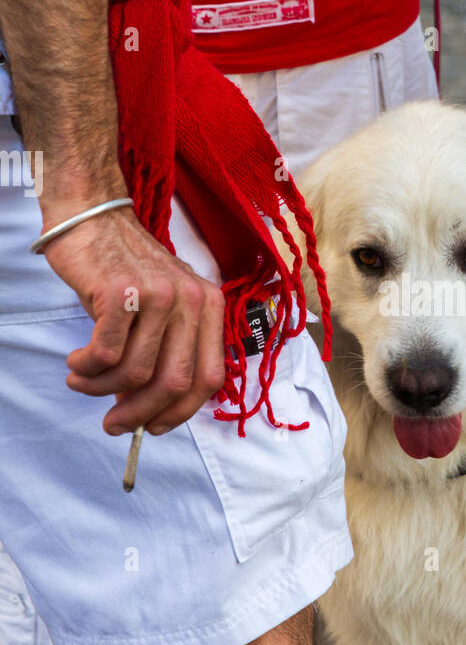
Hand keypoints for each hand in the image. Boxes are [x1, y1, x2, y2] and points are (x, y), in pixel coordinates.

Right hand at [42, 206, 225, 435]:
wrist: (92, 217)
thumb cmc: (123, 270)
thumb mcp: (160, 308)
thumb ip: (165, 352)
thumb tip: (148, 408)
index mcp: (209, 306)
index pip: (209, 377)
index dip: (181, 411)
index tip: (153, 428)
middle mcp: (191, 299)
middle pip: (174, 382)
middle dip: (140, 413)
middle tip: (113, 424)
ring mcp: (158, 294)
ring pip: (135, 372)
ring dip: (101, 389)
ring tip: (81, 381)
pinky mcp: (121, 292)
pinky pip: (106, 353)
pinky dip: (87, 368)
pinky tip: (77, 362)